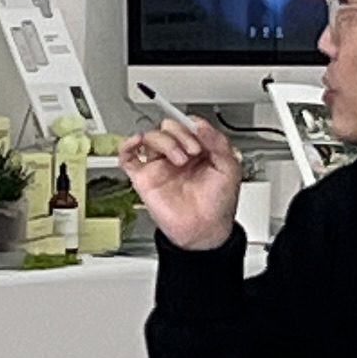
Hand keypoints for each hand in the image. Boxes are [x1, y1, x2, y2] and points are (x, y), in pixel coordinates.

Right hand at [118, 110, 241, 251]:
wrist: (204, 232)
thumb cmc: (217, 205)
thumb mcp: (229, 169)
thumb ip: (219, 143)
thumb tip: (201, 125)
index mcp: (199, 151)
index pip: (189, 125)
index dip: (193, 126)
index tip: (201, 136)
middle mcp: (178, 155)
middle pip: (168, 127)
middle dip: (181, 134)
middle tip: (193, 150)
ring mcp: (160, 165)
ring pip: (151, 137)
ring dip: (165, 141)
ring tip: (179, 159)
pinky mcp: (144, 178)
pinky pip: (127, 157)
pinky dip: (127, 145)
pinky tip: (136, 141)